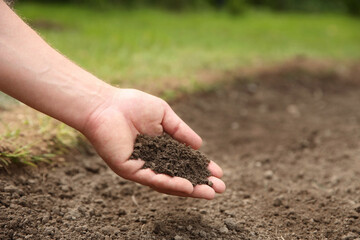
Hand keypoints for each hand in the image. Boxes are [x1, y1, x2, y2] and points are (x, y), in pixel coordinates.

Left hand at [82, 88, 225, 198]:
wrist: (106, 105)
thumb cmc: (133, 105)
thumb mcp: (164, 116)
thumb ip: (181, 132)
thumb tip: (200, 146)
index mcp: (161, 148)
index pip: (185, 162)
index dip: (202, 168)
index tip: (219, 173)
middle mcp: (153, 161)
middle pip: (179, 176)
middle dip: (200, 184)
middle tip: (219, 189)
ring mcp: (142, 167)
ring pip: (168, 183)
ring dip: (189, 189)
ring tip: (209, 193)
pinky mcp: (130, 170)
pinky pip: (153, 180)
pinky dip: (170, 184)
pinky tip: (187, 186)